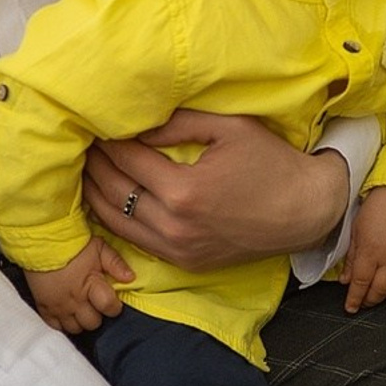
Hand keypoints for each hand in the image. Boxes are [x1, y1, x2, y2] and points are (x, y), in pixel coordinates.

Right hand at [24, 238, 133, 334]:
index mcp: (90, 285)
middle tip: (94, 302)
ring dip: (80, 320)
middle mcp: (75, 300)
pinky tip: (66, 311)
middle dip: (97, 314)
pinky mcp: (44, 308)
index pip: (109, 308)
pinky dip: (62, 322)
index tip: (112, 300)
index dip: (114, 306)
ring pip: (75, 329)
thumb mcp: (99, 247)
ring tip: (80, 307)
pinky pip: (56, 327)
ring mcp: (58, 307)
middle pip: (92, 323)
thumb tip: (130, 277)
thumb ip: (116, 264)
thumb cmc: (72, 244)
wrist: (42, 240)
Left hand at [83, 110, 349, 270]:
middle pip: (114, 191)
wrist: (304, 212)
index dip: (107, 139)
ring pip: (116, 222)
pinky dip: (115, 219)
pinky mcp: (184, 263)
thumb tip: (138, 122)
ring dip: (95, 194)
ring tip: (85, 168)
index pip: (128, 159)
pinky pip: (136, 241)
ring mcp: (178, 249)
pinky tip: (106, 199)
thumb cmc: (270, 162)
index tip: (93, 122)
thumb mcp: (229, 128)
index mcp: (185, 191)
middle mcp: (175, 226)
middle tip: (80, 143)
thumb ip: (179, 123)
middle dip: (93, 165)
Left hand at [341, 186, 385, 312]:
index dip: (354, 299)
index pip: (360, 283)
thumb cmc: (376, 209)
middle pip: (380, 291)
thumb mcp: (356, 230)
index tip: (351, 308)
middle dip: (371, 300)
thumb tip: (344, 280)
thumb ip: (351, 257)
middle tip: (366, 301)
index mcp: (370, 251)